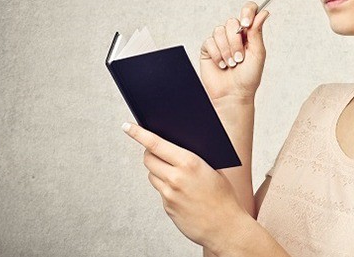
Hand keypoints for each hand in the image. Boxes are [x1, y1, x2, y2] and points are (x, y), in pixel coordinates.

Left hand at [122, 122, 247, 251]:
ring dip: (159, 171)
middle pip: (148, 159)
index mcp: (189, 163)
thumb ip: (195, 158)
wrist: (225, 227)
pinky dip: (167, 188)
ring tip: (176, 173)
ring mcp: (169, 194)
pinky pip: (161, 191)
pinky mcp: (167, 208)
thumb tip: (177, 147)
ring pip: (152, 175)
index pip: (156, 144)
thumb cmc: (224, 196)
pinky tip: (183, 192)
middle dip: (151, 153)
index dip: (138, 133)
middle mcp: (175, 178)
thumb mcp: (215, 170)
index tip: (127, 126)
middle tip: (157, 151)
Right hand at [199, 1, 270, 103]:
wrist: (234, 94)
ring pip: (220, 31)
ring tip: (231, 63)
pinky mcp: (209, 48)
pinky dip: (217, 55)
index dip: (247, 12)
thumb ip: (257, 32)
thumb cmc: (248, 77)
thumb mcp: (258, 53)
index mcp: (249, 33)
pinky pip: (210, 42)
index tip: (247, 23)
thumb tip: (263, 13)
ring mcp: (221, 41)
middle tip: (240, 57)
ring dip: (227, 50)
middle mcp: (234, 35)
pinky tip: (222, 65)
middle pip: (232, 22)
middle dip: (236, 42)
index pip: (249, 11)